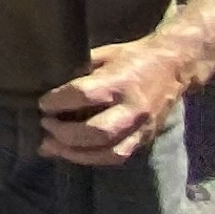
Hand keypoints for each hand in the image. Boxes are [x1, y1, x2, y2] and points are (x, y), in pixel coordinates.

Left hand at [40, 34, 196, 166]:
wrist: (173, 67)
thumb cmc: (131, 57)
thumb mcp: (103, 54)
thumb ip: (78, 71)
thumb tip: (45, 85)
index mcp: (120, 80)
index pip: (84, 94)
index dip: (58, 101)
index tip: (42, 103)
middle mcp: (133, 108)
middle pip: (97, 131)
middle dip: (64, 133)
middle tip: (44, 125)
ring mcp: (141, 127)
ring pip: (108, 151)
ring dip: (74, 153)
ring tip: (50, 146)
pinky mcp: (145, 139)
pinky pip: (118, 156)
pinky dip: (91, 159)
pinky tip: (71, 154)